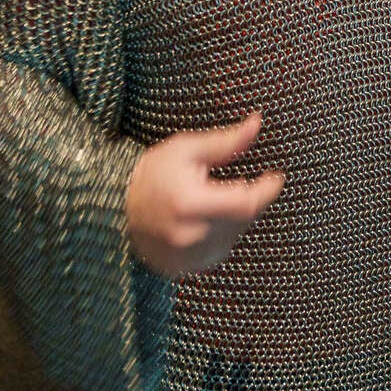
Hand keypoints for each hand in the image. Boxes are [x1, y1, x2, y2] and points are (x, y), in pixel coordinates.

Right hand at [125, 112, 283, 277]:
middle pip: (243, 218)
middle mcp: (190, 235)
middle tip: (238, 183)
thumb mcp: (186, 149)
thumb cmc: (152, 174)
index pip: (247, 203)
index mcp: (189, 203)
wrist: (114, 210)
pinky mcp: (187, 267)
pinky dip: (223, 232)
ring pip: (235, 235)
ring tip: (213, 199)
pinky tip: (206, 218)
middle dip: (250, 199)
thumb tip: (256, 123)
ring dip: (236, 216)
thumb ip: (226, 142)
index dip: (267, 190)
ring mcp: (188, 256)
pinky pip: (221, 248)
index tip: (275, 177)